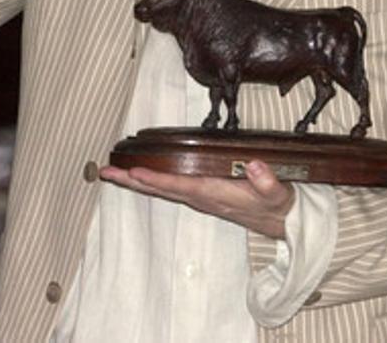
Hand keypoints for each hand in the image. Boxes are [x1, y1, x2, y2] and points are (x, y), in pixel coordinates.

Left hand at [101, 159, 294, 239]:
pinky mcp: (199, 194)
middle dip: (131, 181)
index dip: (156, 180)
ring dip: (135, 180)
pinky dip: (150, 180)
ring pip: (160, 188)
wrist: (282, 222)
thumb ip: (267, 181)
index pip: (179, 186)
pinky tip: (137, 174)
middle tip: (105, 172)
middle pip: (159, 189)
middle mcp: (200, 197)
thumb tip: (254, 165)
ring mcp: (198, 197)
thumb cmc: (277, 205)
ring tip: (111, 171)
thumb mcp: (278, 194)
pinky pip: (168, 186)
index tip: (134, 173)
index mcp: (214, 195)